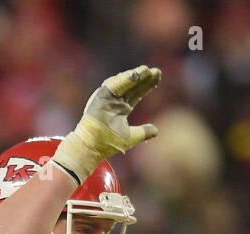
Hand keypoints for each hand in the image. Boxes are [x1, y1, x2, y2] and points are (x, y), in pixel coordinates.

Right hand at [53, 65, 161, 182]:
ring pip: (123, 82)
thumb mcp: (131, 137)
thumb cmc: (107, 144)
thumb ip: (144, 132)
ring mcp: (106, 98)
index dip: (147, 85)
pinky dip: (124, 79)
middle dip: (144, 78)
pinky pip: (113, 85)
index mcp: (120, 108)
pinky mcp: (99, 97)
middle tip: (156, 71)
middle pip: (131, 86)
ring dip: (135, 75)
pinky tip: (136, 74)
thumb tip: (156, 130)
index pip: (136, 93)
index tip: (158, 77)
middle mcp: (113, 101)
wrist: (91, 148)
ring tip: (146, 70)